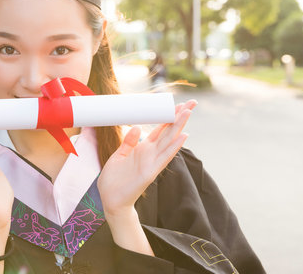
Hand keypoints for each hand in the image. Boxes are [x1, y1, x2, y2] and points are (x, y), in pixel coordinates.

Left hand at [97, 100, 196, 217]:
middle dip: (179, 116)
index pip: (160, 129)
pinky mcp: (150, 173)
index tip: (178, 104)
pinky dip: (174, 147)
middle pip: (169, 131)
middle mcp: (150, 154)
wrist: (110, 200)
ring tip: (188, 112)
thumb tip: (136, 127)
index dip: (168, 116)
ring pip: (169, 141)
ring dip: (179, 126)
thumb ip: (128, 142)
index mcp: (143, 149)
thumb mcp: (119, 155)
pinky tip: (183, 136)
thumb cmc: (114, 179)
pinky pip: (164, 158)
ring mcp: (152, 162)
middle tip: (192, 102)